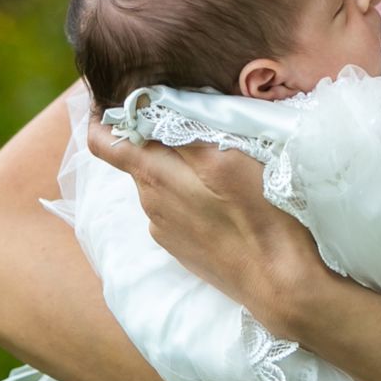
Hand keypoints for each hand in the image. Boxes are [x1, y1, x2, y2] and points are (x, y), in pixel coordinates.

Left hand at [85, 118, 328, 331]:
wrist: (279, 283)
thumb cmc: (260, 214)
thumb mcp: (225, 158)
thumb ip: (182, 132)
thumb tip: (147, 107)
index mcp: (153, 176)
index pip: (102, 141)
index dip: (101, 115)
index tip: (112, 97)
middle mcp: (150, 204)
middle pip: (137, 157)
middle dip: (155, 135)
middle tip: (195, 118)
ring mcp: (165, 229)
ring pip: (159, 182)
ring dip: (178, 165)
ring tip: (218, 159)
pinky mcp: (183, 247)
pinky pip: (176, 208)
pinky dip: (190, 192)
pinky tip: (224, 196)